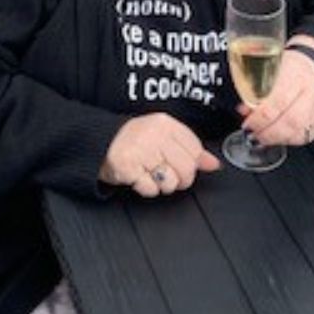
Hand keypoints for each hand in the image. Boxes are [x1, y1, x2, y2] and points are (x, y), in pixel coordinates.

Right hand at [99, 113, 221, 197]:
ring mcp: (140, 151)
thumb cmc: (135, 141)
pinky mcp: (128, 167)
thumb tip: (213, 164)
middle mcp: (154, 135)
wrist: (100, 143)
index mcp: (165, 124)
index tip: (183, 164)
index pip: (194, 149)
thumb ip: (190, 149)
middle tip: (168, 175)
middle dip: (181, 179)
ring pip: (170, 182)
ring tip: (152, 175)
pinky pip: (150, 189)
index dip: (192, 163)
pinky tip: (141, 178)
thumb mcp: (163, 137)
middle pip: (186, 168)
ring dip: (163, 185)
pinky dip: (147, 189)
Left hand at [239, 39, 313, 146]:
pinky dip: (285, 140)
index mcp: (296, 74)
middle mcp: (310, 92)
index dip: (261, 116)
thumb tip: (243, 109)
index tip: (248, 122)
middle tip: (252, 133)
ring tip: (260, 137)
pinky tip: (275, 137)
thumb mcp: (270, 68)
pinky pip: (302, 137)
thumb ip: (255, 87)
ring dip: (275, 138)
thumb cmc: (290, 69)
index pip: (279, 100)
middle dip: (267, 131)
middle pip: (291, 119)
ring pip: (297, 131)